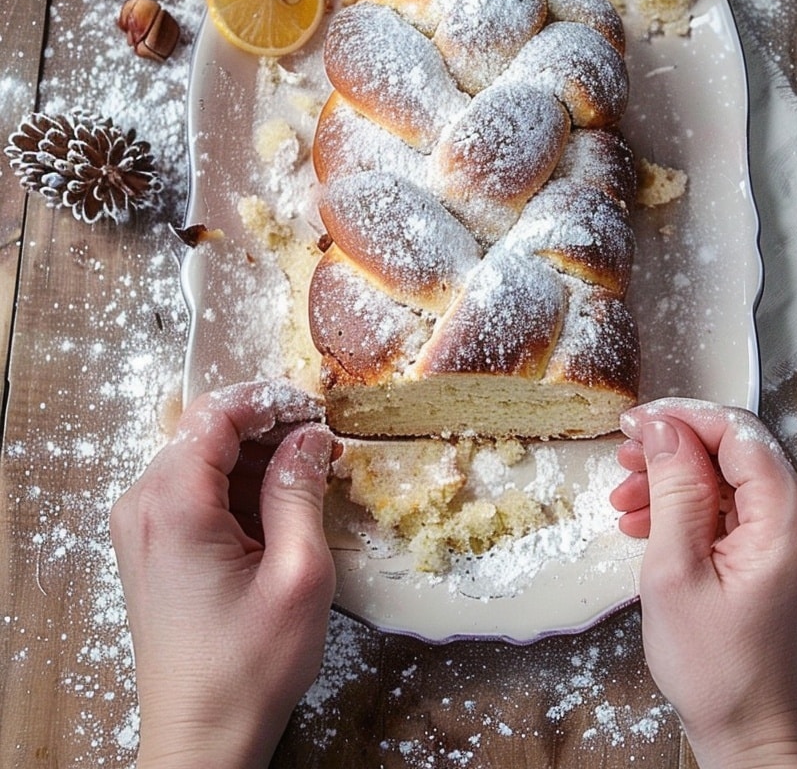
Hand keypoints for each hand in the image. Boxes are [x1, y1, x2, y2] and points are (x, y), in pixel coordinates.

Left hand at [110, 382, 335, 768]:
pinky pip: (192, 489)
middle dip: (267, 429)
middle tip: (319, 447)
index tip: (314, 408)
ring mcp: (140, 526)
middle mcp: (143, 505)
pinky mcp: (149, 545)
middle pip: (206, 430)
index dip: (269, 398)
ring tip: (305, 484)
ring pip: (201, 457)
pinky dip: (235, 487)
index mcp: (174, 505)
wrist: (200, 739)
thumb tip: (309, 436)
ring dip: (254, 459)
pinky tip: (274, 514)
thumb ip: (301, 491)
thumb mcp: (298, 574)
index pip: (216, 413)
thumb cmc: (246, 669)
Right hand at [610, 398, 796, 768]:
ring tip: (627, 498)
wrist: (751, 729)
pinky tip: (651, 520)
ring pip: (731, 471)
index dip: (679, 417)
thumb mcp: (676, 570)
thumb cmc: (717, 667)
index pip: (735, 430)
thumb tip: (664, 429)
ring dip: (676, 477)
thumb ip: (673, 489)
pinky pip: (737, 501)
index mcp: (790, 514)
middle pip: (734, 446)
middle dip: (673, 447)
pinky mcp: (786, 546)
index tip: (634, 424)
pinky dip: (693, 503)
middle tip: (625, 458)